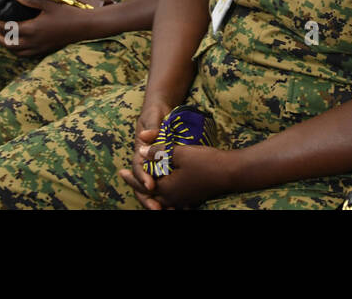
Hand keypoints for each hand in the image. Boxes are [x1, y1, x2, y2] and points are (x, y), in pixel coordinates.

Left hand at [0, 0, 113, 56]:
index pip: (9, 29)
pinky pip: (27, 55)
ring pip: (17, 51)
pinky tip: (18, 46)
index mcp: (33, 28)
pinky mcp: (45, 50)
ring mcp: (40, 47)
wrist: (84, 27)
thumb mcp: (49, 4)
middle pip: (9, 43)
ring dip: (7, 46)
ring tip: (2, 40)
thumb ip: (31, 0)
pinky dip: (18, 52)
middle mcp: (34, 41)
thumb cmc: (68, 14)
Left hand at [118, 144, 234, 209]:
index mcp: (166, 189)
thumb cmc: (204, 161)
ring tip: (146, 183)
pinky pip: (172, 198)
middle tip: (129, 178)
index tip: (121, 172)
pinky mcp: (192, 196)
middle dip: (139, 186)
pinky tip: (166, 186)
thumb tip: (141, 151)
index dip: (132, 177)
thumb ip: (159, 152)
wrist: (230, 173)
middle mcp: (173, 198)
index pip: (143, 184)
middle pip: (150, 195)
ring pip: (161, 197)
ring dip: (152, 190)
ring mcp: (183, 199)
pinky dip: (164, 192)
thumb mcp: (179, 153)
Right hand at [119, 96, 174, 207]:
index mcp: (140, 152)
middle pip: (144, 185)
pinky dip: (171, 197)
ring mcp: (155, 167)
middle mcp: (145, 162)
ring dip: (161, 201)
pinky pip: (166, 185)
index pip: (139, 168)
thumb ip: (151, 126)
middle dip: (149, 199)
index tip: (151, 186)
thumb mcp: (153, 117)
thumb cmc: (155, 114)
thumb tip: (146, 135)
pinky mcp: (165, 169)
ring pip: (155, 189)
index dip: (143, 178)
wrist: (160, 112)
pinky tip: (182, 206)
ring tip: (172, 211)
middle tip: (159, 209)